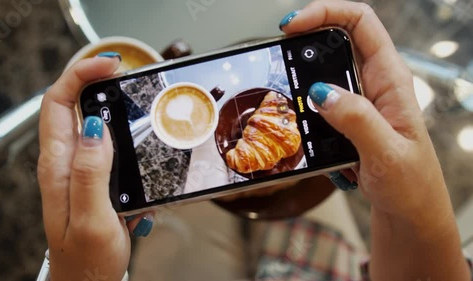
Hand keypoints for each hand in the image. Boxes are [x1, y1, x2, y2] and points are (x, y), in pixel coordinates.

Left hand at [38, 54, 152, 280]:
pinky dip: (119, 127)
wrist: (87, 280)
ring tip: (133, 96)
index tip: (110, 66)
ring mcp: (77, 167)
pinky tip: (136, 132)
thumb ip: (89, 172)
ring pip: (87, 119)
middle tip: (124, 75)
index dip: (80, 75)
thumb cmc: (86, 257)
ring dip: (108, 101)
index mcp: (58, 165)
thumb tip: (93, 126)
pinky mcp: (92, 175)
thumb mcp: (90, 217)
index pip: (58, 103)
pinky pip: (103, 141)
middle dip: (94, 80)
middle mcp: (63, 161)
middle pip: (70, 103)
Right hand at [280, 1, 469, 279]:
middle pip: (338, 37)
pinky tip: (293, 109)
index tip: (293, 26)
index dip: (326, 13)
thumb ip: (355, 120)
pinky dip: (303, 97)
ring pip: (325, 67)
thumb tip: (321, 92)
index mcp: (391, 80)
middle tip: (278, 49)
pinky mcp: (349, 117)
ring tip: (280, 79)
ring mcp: (360, 100)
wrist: (409, 213)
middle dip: (306, 37)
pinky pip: (321, 95)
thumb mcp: (387, 153)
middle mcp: (375, 83)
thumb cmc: (410, 185)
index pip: (361, 23)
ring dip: (301, 70)